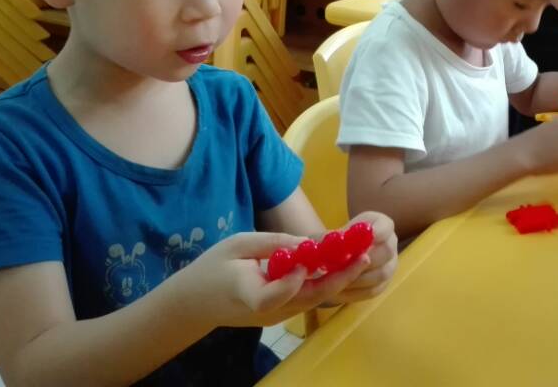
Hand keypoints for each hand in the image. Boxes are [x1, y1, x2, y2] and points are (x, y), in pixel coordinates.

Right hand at [175, 231, 369, 328]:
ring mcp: (278, 316)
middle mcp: (269, 311)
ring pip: (314, 299)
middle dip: (339, 277)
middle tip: (362, 255)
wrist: (195, 303)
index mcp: (249, 295)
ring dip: (339, 279)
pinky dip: (327, 282)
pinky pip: (309, 298)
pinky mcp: (283, 313)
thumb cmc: (213, 268)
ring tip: (360, 256)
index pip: (277, 294)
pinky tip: (343, 264)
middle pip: (309, 298)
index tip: (307, 260)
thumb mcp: (237, 245)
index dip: (294, 279)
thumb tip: (304, 242)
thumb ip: (270, 244)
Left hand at [329, 212, 397, 303]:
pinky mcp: (383, 284)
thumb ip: (332, 240)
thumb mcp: (330, 236)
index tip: (364, 238)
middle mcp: (391, 244)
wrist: (336, 259)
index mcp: (382, 225)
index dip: (378, 232)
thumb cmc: (334, 242)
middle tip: (344, 265)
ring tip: (336, 279)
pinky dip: (355, 292)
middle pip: (386, 251)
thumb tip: (331, 246)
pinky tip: (338, 291)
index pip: (386, 226)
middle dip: (364, 259)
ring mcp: (390, 265)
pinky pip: (373, 290)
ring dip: (358, 277)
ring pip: (381, 274)